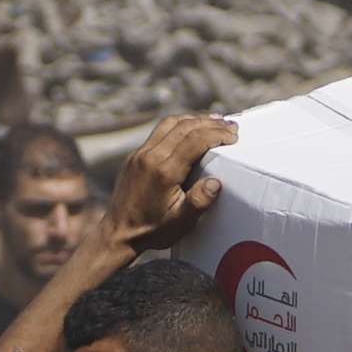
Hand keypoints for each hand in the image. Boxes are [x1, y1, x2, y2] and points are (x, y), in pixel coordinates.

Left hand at [109, 115, 242, 256]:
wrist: (118, 232)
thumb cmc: (152, 229)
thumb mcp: (181, 223)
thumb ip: (199, 202)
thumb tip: (216, 182)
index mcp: (164, 172)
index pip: (195, 140)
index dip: (217, 134)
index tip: (233, 136)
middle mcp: (150, 157)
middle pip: (185, 127)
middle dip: (210, 123)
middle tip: (230, 125)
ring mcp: (140, 154)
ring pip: (170, 124)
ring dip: (194, 119)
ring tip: (213, 121)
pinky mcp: (135, 155)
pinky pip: (158, 131)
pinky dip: (178, 125)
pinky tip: (189, 128)